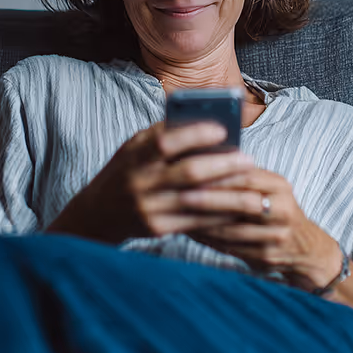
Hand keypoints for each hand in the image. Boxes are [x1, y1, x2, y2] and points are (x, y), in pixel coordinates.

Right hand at [45, 120, 255, 246]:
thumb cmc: (125, 169)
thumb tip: (205, 122)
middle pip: (188, 173)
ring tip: (254, 191)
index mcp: (135, 155)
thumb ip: (164, 134)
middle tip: (250, 160)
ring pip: (197, 202)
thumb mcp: (134, 146)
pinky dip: (219, 216)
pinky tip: (238, 211)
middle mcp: (140, 182)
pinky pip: (195, 223)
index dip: (195, 135)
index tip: (223, 129)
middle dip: (223, 166)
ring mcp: (149, 208)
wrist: (98, 213)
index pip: (166, 142)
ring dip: (229, 196)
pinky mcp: (157, 230)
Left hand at [179, 167, 342, 289]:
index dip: (220, 174)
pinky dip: (210, 240)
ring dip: (205, 223)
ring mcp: (276, 236)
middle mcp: (282, 209)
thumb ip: (243, 177)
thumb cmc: (276, 210)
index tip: (193, 169)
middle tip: (183, 195)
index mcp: (280, 186)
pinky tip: (192, 233)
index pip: (248, 176)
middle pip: (242, 203)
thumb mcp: (269, 188)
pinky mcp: (266, 256)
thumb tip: (202, 160)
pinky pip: (232, 248)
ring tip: (181, 216)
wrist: (306, 250)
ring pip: (234, 230)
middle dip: (211, 199)